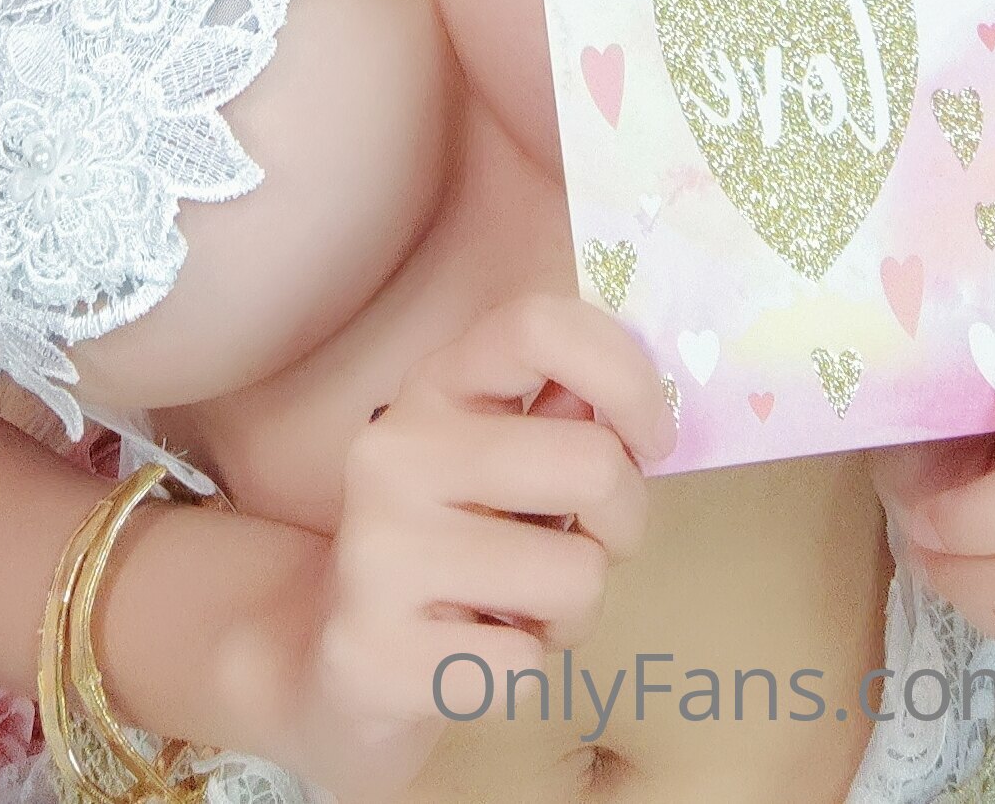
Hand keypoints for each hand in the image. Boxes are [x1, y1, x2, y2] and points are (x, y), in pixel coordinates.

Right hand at [283, 291, 676, 803]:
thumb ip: (567, 416)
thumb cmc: (459, 545)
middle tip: (586, 546)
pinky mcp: (374, 654)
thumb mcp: (504, 461)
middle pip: (592, 464)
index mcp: (436, 385)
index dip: (625, 375)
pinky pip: (527, 665)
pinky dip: (526, 670)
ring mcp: (376, 550)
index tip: (652, 438)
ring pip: (577, 577)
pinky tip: (476, 651)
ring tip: (520, 607)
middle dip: (625, 521)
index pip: (539, 324)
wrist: (342, 662)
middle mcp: (395, 450)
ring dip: (574, 610)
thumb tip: (638, 402)